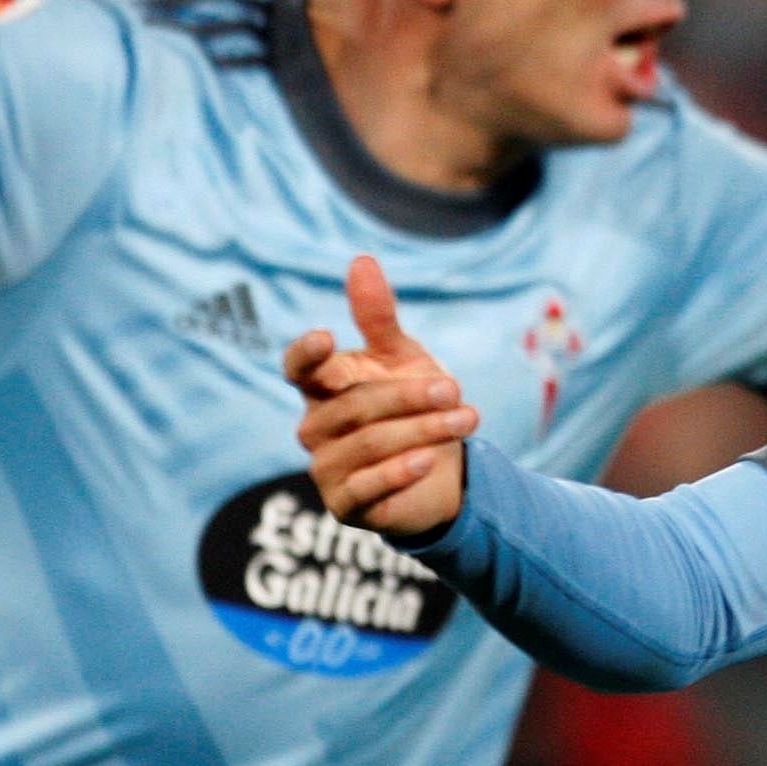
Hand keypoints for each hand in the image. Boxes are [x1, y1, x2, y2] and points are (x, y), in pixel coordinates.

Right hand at [286, 256, 478, 534]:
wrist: (440, 473)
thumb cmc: (413, 406)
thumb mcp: (402, 357)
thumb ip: (378, 317)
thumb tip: (361, 260)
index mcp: (323, 387)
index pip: (298, 368)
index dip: (306, 354)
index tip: (328, 336)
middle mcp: (316, 427)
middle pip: (353, 407)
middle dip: (409, 397)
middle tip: (455, 390)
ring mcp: (326, 468)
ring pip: (368, 444)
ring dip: (422, 430)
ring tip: (468, 419)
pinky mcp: (346, 505)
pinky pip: (367, 487)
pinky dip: (400, 472)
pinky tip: (429, 460)